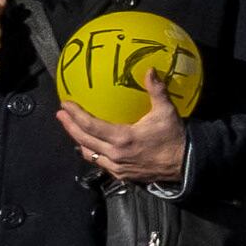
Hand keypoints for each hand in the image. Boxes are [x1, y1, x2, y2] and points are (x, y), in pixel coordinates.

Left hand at [56, 93, 190, 186]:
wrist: (185, 164)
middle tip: (60, 114)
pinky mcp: (121, 175)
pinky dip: (92, 153)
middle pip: (83, 140)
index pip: (90, 126)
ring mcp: (117, 167)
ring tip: (72, 129)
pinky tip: (90, 147)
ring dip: (78, 141)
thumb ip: (156, 90)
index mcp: (122, 138)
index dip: (75, 115)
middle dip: (69, 126)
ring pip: (89, 154)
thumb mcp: (166, 111)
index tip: (65, 105)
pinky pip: (100, 163)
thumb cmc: (174, 137)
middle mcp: (115, 154)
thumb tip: (150, 70)